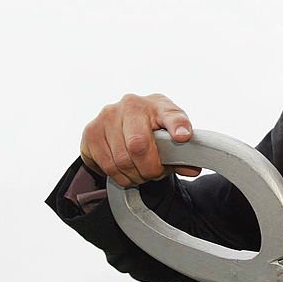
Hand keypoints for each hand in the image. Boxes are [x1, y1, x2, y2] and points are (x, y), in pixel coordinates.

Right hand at [79, 93, 200, 186]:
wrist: (126, 120)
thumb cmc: (153, 128)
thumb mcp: (172, 136)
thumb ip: (183, 153)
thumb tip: (192, 168)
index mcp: (158, 105)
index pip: (172, 114)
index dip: (178, 126)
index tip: (183, 136)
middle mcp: (130, 105)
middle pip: (139, 146)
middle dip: (149, 169)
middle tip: (154, 173)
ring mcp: (107, 116)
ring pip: (121, 160)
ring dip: (134, 175)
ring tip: (140, 173)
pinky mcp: (90, 131)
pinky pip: (105, 165)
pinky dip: (119, 176)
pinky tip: (125, 171)